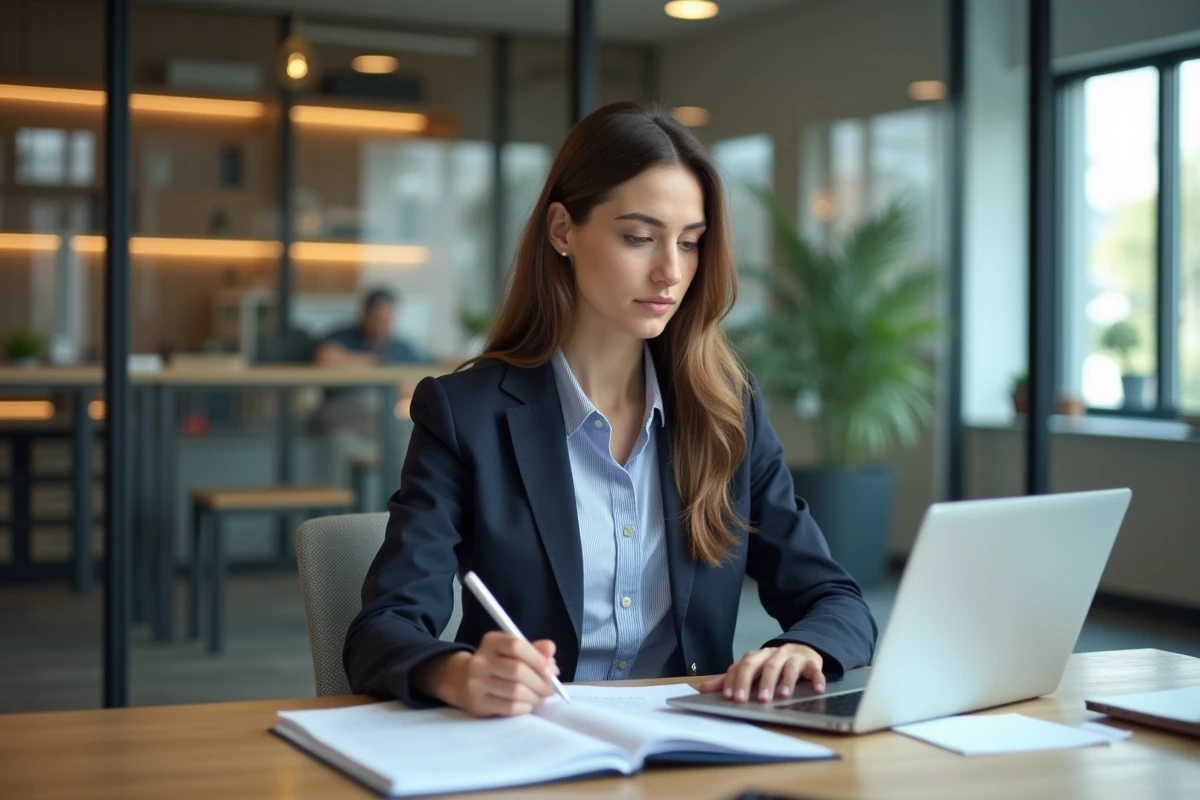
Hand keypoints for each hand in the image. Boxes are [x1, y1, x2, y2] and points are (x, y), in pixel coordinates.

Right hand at [427, 632, 559, 716]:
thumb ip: (533, 649)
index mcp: (491, 642)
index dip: (538, 658)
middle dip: (540, 682)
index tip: (552, 670)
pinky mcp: (478, 704)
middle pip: (517, 670)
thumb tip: (551, 649)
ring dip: (534, 696)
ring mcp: (476, 683)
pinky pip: (509, 707)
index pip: (516, 645)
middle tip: (550, 689)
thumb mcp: (511, 651)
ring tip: (540, 697)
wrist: (461, 680)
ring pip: (515, 691)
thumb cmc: (496, 664)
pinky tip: (527, 704)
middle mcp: (480, 661)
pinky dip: (525, 707)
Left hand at [698, 643, 824, 702]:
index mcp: (756, 657)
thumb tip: (702, 690)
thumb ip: (729, 680)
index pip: (743, 665)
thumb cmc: (771, 665)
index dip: (737, 681)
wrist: (801, 649)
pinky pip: (815, 670)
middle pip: (765, 665)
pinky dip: (817, 679)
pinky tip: (817, 689)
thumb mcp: (750, 670)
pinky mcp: (812, 662)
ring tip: (782, 696)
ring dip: (785, 681)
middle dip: (760, 682)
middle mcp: (773, 654)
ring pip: (788, 666)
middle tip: (758, 700)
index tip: (732, 698)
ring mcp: (793, 657)